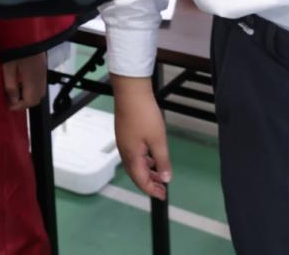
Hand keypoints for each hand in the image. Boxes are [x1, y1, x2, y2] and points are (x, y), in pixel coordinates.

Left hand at [1, 52, 48, 110]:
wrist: (26, 31)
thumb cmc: (15, 48)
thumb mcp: (8, 68)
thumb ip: (10, 86)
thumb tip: (12, 101)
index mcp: (32, 80)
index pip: (29, 101)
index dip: (18, 107)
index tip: (8, 105)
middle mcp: (40, 78)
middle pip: (36, 99)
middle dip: (24, 103)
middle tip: (11, 101)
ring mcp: (43, 72)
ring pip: (39, 92)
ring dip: (28, 96)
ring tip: (15, 93)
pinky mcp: (42, 66)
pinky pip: (40, 83)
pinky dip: (32, 88)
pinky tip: (21, 82)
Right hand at [111, 75, 170, 199]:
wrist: (131, 92)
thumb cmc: (144, 115)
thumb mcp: (158, 140)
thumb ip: (162, 161)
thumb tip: (165, 178)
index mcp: (132, 156)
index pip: (140, 180)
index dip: (152, 190)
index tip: (163, 196)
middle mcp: (124, 151)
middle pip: (135, 174)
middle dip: (148, 183)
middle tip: (162, 189)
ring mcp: (123, 142)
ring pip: (134, 164)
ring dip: (146, 172)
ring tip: (159, 175)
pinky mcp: (125, 134)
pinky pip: (133, 154)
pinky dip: (143, 161)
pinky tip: (151, 157)